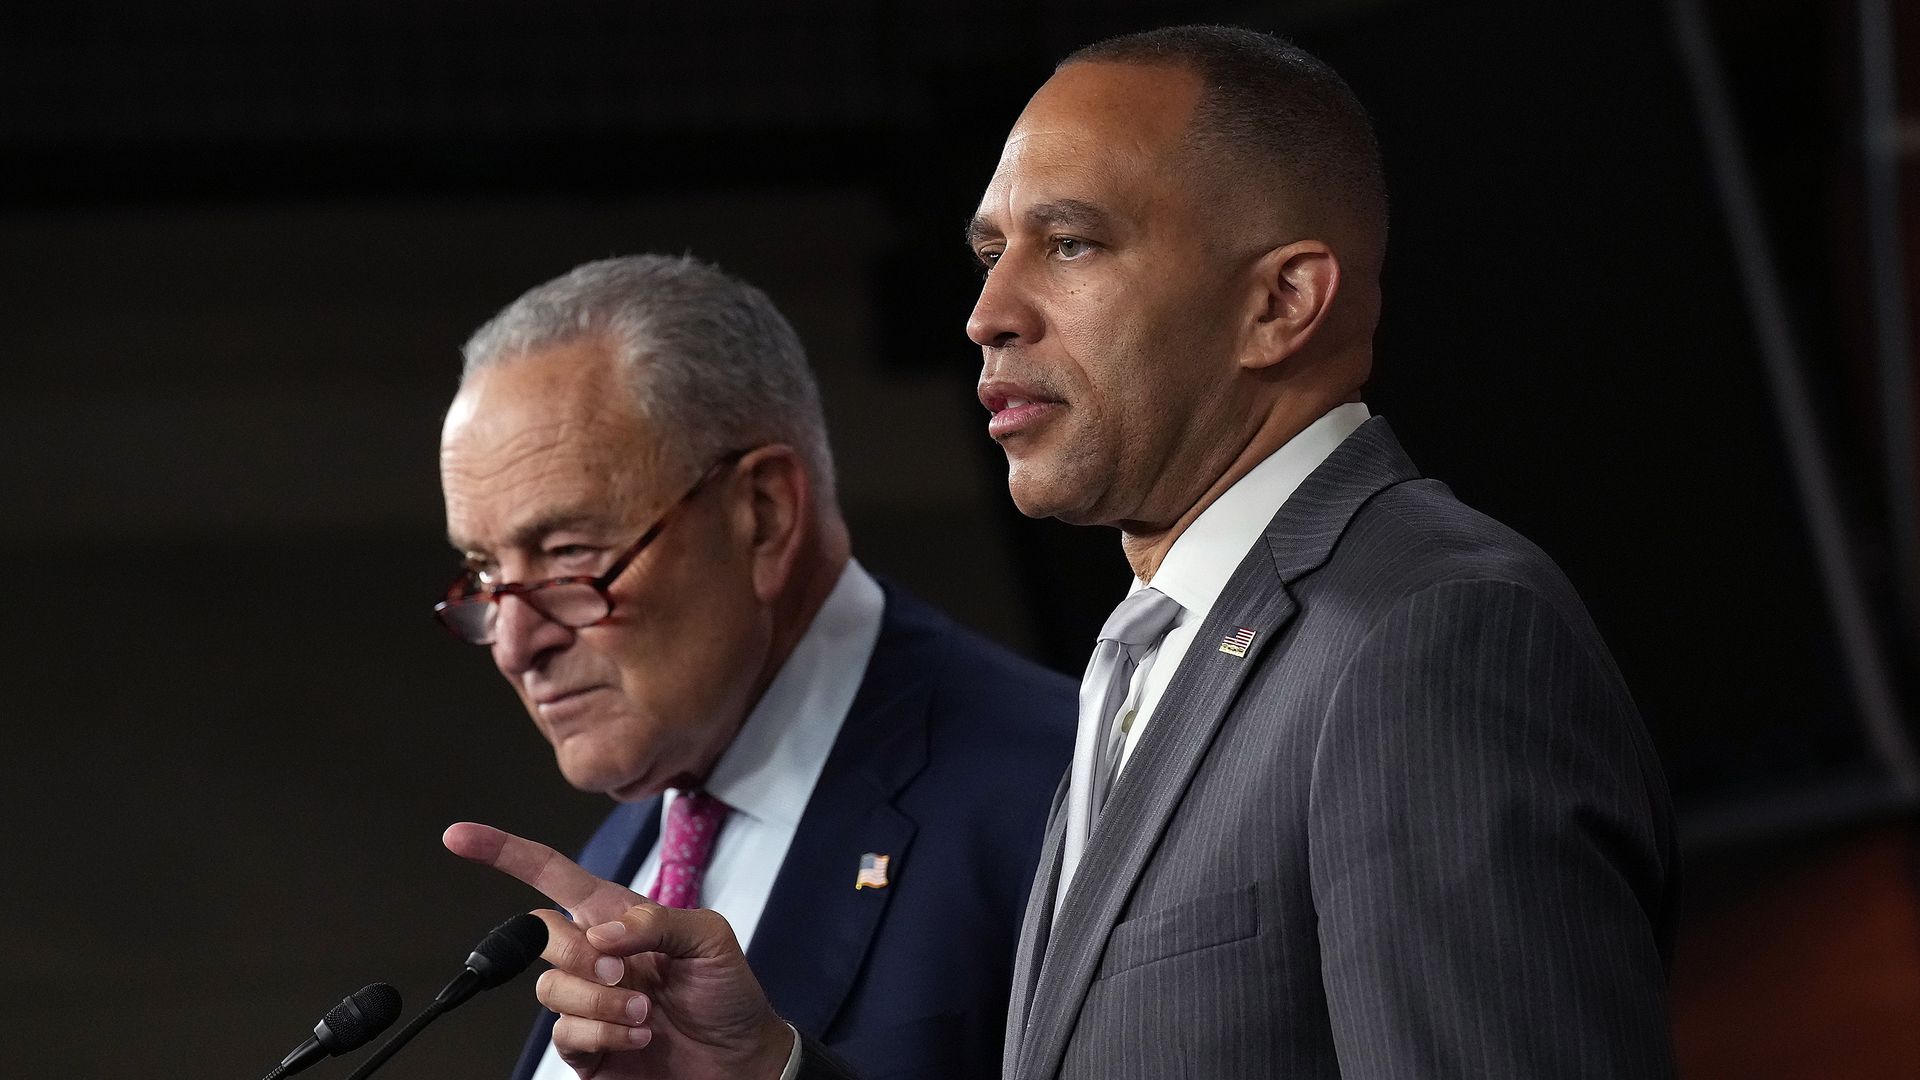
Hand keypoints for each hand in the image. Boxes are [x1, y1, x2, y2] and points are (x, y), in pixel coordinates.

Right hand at [442, 822, 792, 1079]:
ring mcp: (586, 1003)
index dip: (506, 854)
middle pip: (541, 935)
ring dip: (600, 1003)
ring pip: (549, 990)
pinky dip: (603, 1036)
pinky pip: (564, 1034)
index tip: (460, 837)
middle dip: (580, 954)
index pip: (552, 876)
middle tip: (624, 974)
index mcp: (617, 917)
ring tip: (645, 1016)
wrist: (740, 1062)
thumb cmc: (728, 995)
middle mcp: (594, 956)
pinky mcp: (584, 1048)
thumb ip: (656, 921)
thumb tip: (600, 931)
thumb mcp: (709, 939)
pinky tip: (638, 1039)